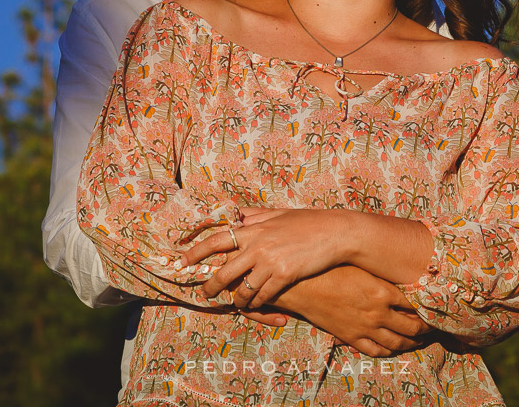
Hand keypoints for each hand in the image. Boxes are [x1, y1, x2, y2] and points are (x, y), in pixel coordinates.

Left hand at [183, 208, 350, 308]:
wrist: (336, 232)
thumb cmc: (309, 222)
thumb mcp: (279, 213)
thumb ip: (256, 216)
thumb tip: (237, 214)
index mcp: (254, 228)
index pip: (216, 239)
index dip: (196, 251)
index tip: (182, 261)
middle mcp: (258, 244)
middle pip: (224, 271)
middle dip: (211, 286)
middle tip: (204, 294)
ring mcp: (270, 261)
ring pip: (243, 289)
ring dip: (238, 299)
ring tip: (236, 303)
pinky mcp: (284, 275)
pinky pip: (263, 296)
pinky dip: (258, 303)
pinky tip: (258, 304)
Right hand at [271, 266, 429, 356]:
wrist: (304, 286)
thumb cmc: (330, 268)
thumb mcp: (362, 265)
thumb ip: (382, 273)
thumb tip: (401, 271)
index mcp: (383, 291)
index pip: (414, 304)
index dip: (426, 307)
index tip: (433, 306)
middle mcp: (378, 312)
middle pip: (411, 326)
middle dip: (425, 328)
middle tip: (432, 327)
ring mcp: (365, 328)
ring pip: (396, 342)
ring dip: (411, 343)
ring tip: (419, 340)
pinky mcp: (352, 337)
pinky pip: (375, 350)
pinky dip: (388, 351)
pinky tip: (393, 348)